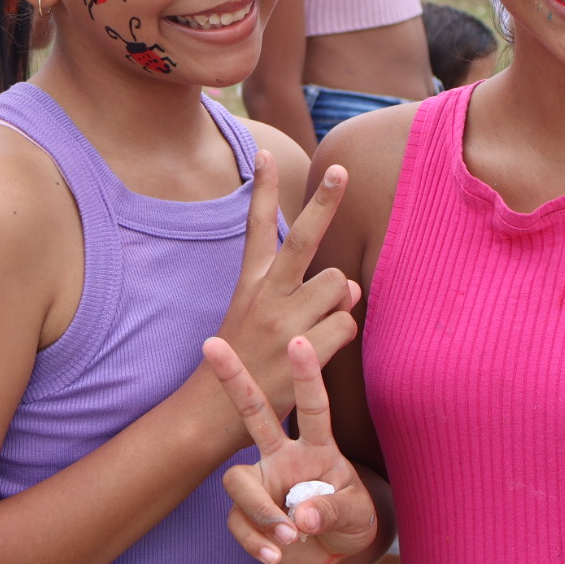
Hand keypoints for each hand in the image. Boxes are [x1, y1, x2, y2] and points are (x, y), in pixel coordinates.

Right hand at [206, 334, 377, 563]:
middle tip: (211, 344)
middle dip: (234, 379)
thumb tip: (301, 517)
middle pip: (254, 412)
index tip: (299, 340)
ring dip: (260, 511)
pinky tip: (275, 556)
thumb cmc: (351, 518)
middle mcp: (283, 456)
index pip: (313, 406)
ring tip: (288, 537)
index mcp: (317, 446)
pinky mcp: (248, 514)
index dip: (306, 374)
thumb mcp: (357, 516)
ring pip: (237, 480)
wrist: (334, 550)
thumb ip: (334, 510)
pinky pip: (238, 522)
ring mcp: (263, 482)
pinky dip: (256, 543)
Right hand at [213, 153, 357, 417]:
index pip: (256, 226)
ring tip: (316, 329)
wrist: (215, 410)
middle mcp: (267, 294)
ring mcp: (285, 321)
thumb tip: (349, 283)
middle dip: (324, 203)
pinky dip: (342, 336)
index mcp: (252, 282)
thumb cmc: (246, 358)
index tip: (263, 153)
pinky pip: (347, 324)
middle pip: (302, 238)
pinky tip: (319, 353)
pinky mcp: (303, 350)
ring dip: (339, 304)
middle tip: (340, 170)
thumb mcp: (254, 314)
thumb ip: (302, 293)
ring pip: (340, 285)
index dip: (262, 189)